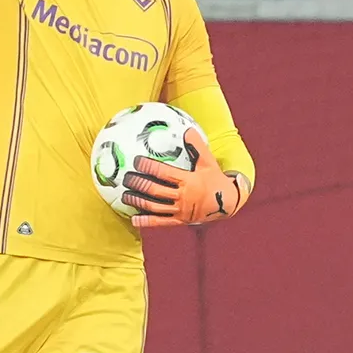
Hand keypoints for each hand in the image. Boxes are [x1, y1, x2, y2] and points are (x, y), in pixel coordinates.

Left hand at [124, 125, 247, 228]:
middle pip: (154, 190)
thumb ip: (197, 146)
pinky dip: (146, 221)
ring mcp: (180, 211)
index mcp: (188, 181)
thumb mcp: (208, 162)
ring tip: (125, 195)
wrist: (227, 203)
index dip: (148, 166)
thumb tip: (187, 130)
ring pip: (154, 206)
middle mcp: (182, 196)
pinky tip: (134, 218)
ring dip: (138, 201)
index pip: (163, 173)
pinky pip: (160, 222)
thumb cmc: (215, 180)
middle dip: (138, 183)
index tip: (136, 161)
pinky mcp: (179, 221)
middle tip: (126, 178)